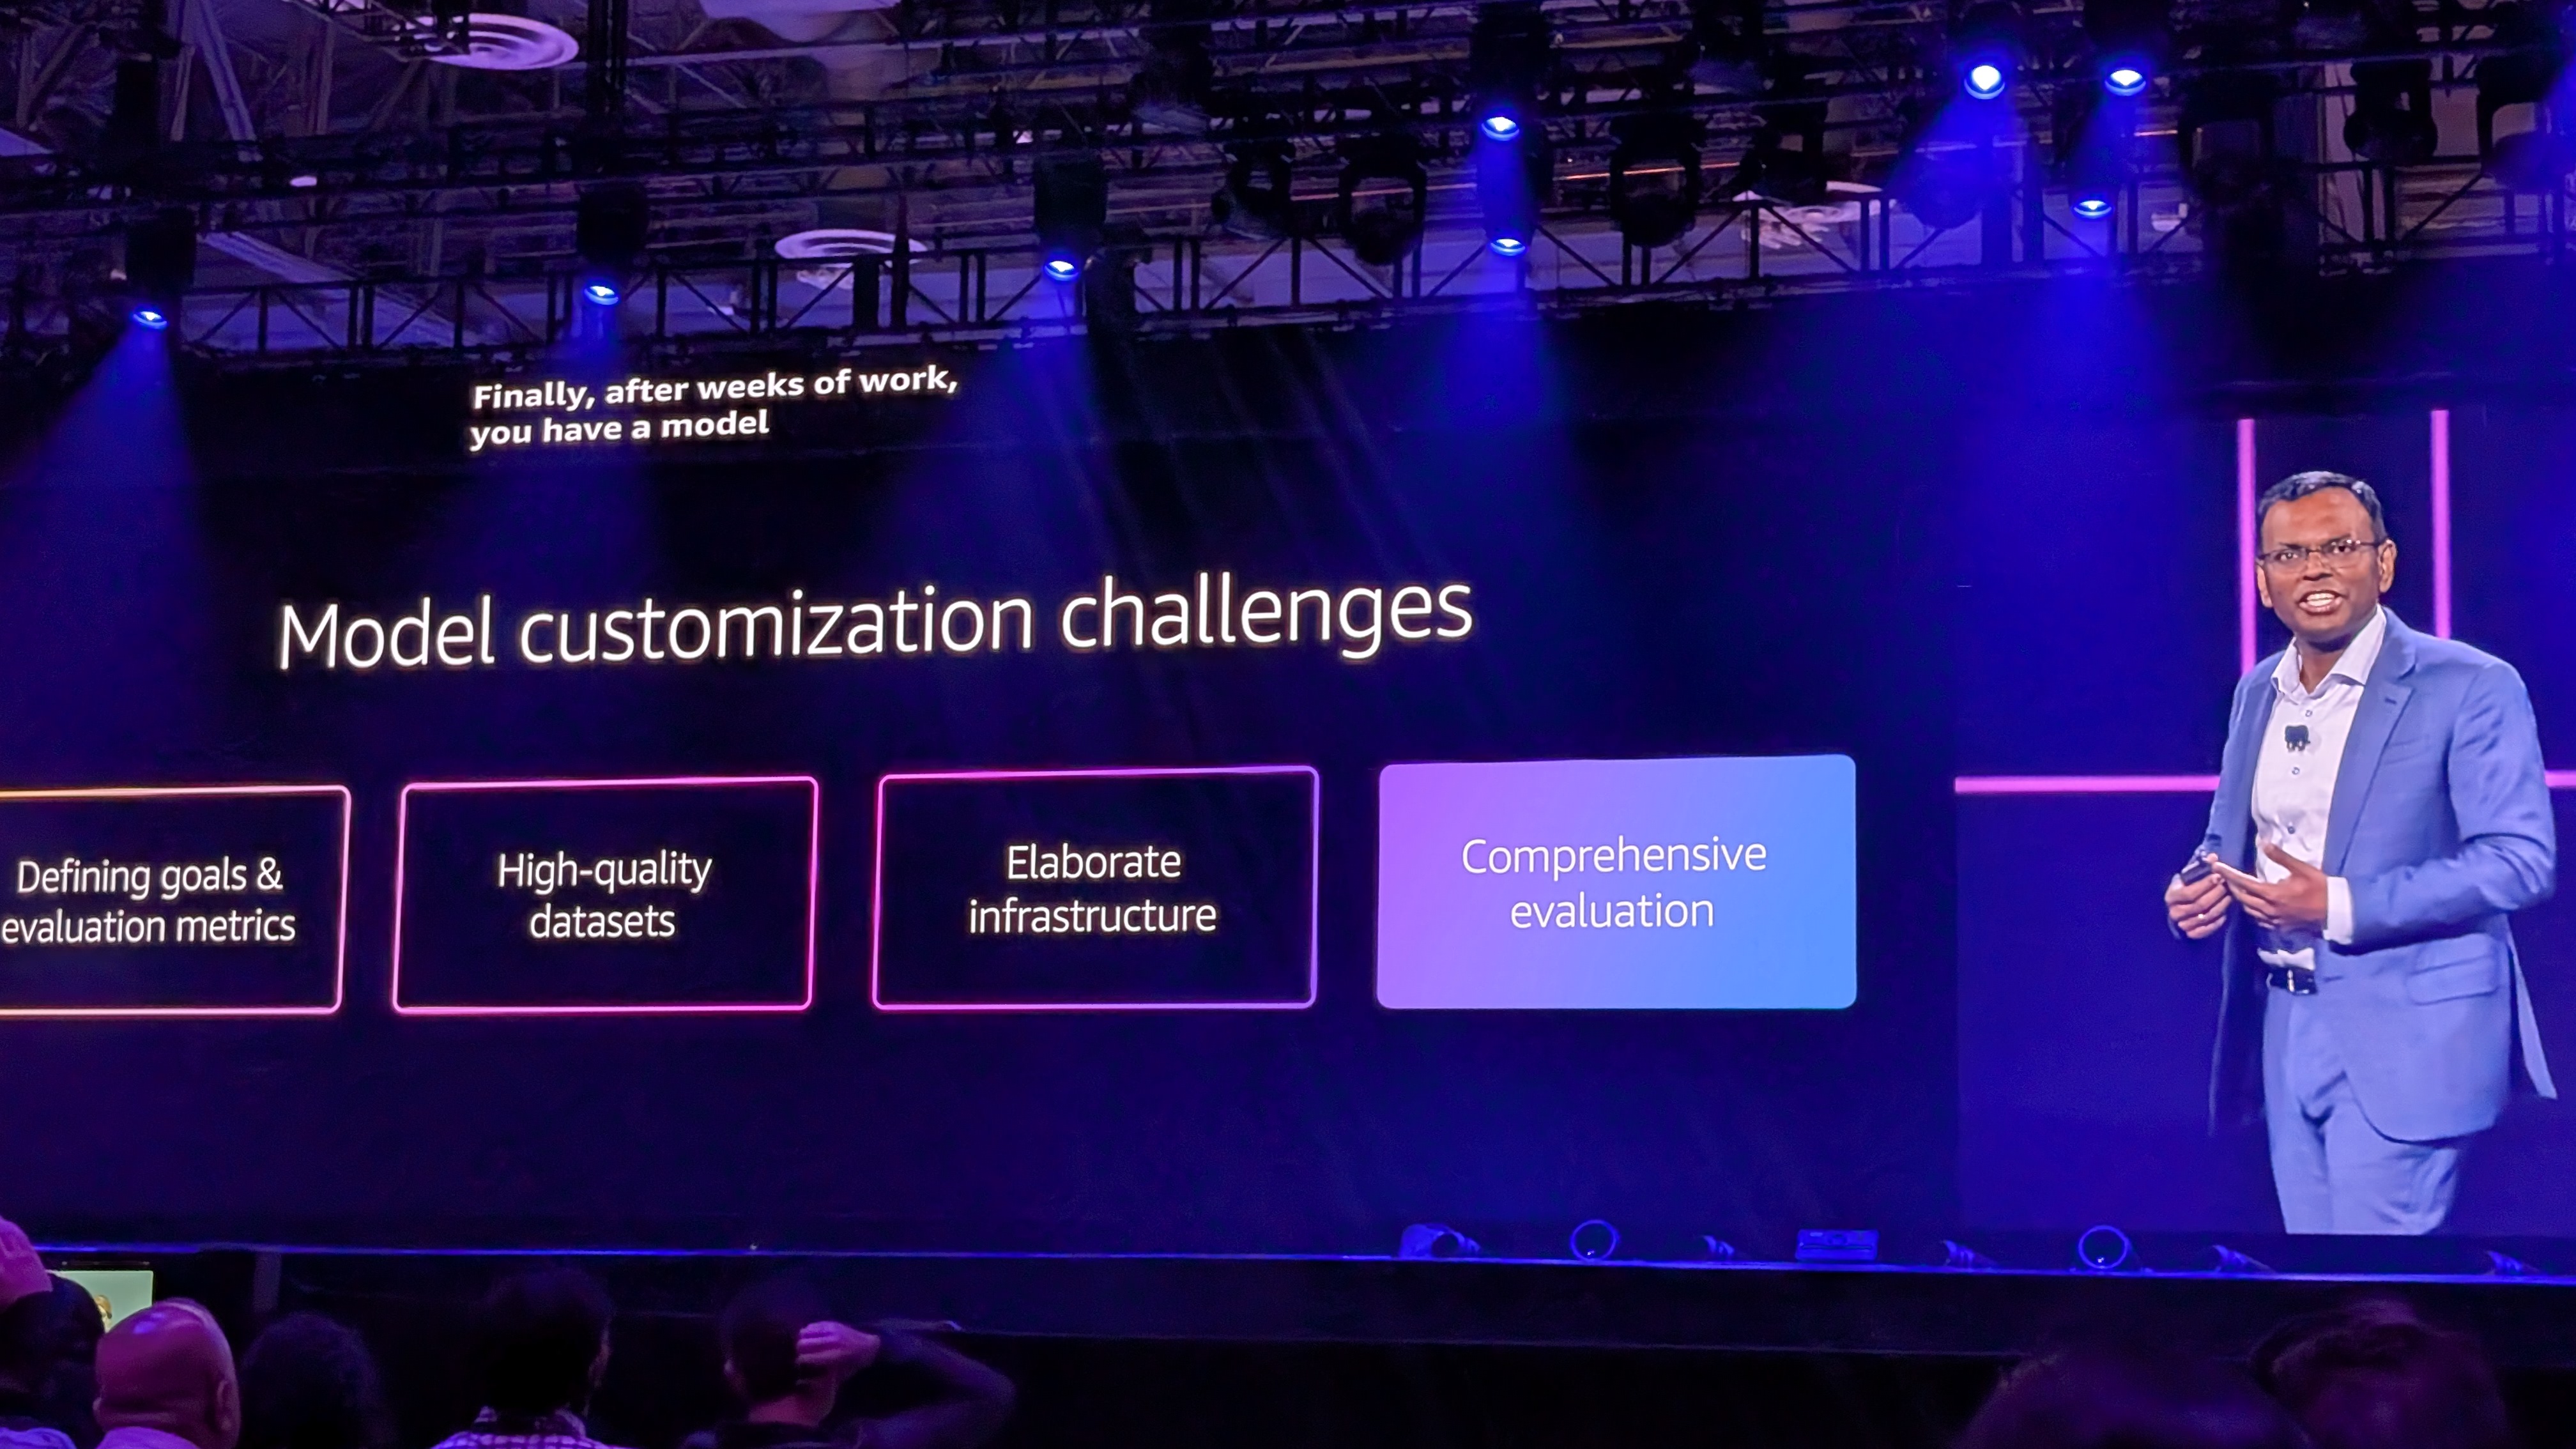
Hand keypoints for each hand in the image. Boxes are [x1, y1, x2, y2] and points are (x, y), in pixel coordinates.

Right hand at [796, 1321, 880, 1381]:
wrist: (869, 1346)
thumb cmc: (854, 1365)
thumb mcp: (840, 1375)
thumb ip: (822, 1376)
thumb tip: (803, 1379)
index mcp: (835, 1356)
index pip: (806, 1358)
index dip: (799, 1363)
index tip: (798, 1366)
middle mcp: (831, 1341)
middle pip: (802, 1344)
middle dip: (798, 1351)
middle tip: (800, 1356)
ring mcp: (831, 1330)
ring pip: (804, 1333)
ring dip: (801, 1340)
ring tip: (804, 1347)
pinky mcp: (831, 1323)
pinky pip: (811, 1326)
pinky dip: (807, 1333)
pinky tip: (809, 1339)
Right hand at [2166, 865, 2232, 938]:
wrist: (2181, 907)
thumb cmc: (2188, 888)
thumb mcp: (2191, 876)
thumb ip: (2201, 867)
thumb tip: (2213, 857)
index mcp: (2171, 896)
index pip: (2189, 892)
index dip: (2205, 885)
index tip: (2218, 877)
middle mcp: (2174, 911)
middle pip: (2198, 905)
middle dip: (2215, 895)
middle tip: (2227, 886)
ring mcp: (2182, 924)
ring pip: (2204, 917)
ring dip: (2219, 907)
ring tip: (2230, 897)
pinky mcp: (2190, 934)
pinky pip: (2204, 931)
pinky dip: (2216, 923)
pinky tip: (2225, 914)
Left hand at [2214, 844, 2329, 931]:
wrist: (2336, 910)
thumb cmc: (2320, 887)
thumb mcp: (2301, 869)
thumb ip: (2280, 857)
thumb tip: (2263, 843)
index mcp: (2272, 894)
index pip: (2243, 883)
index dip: (2228, 874)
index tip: (2216, 866)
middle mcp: (2268, 910)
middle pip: (2241, 898)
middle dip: (2231, 886)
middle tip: (2224, 876)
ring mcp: (2273, 921)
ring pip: (2248, 910)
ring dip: (2240, 898)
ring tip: (2236, 887)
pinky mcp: (2279, 927)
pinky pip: (2258, 918)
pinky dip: (2251, 909)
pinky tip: (2252, 902)